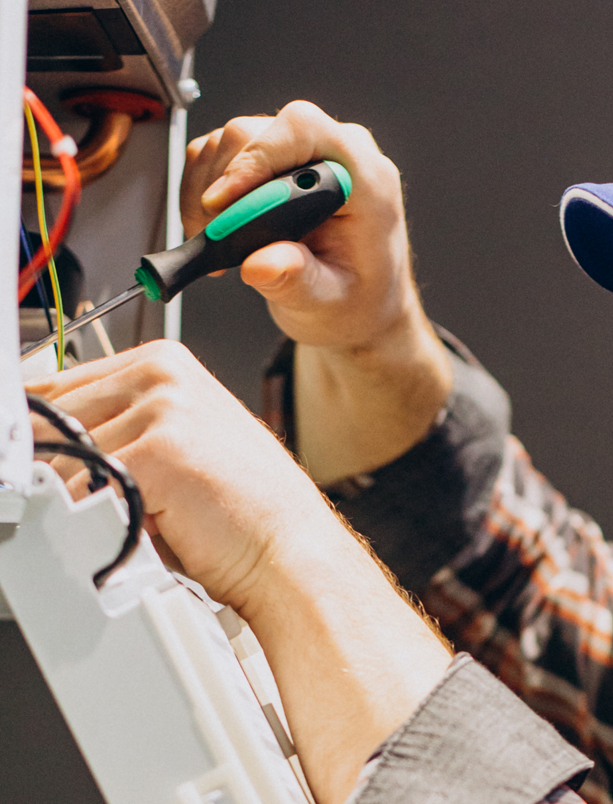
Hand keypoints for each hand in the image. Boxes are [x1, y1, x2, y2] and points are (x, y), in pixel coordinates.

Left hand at [27, 340, 325, 610]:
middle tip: (96, 504)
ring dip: (83, 500)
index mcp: (165, 362)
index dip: (39, 433)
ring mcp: (163, 406)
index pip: (57, 385)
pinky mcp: (158, 450)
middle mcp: (163, 373)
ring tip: (137, 515)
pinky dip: (99, 520)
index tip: (30, 460)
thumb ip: (116, 426)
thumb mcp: (174, 442)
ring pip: (62, 460)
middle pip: (51, 420)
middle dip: (57, 471)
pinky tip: (145, 525)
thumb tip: (39, 441)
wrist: (287, 545)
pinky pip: (82, 490)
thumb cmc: (239, 504)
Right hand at [182, 102, 451, 482]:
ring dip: (214, 186)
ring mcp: (311, 164)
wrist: (364, 318)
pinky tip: (218, 233)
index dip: (258, 158)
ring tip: (216, 240)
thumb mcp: (328, 306)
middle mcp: (340, 160)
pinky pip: (232, 160)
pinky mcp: (282, 175)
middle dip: (227, 177)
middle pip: (265, 130)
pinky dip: (212, 190)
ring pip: (241, 140)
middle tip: (213, 231)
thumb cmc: (357, 311)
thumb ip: (299, 282)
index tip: (226, 203)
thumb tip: (265, 262)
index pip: (307, 131)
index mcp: (365, 179)